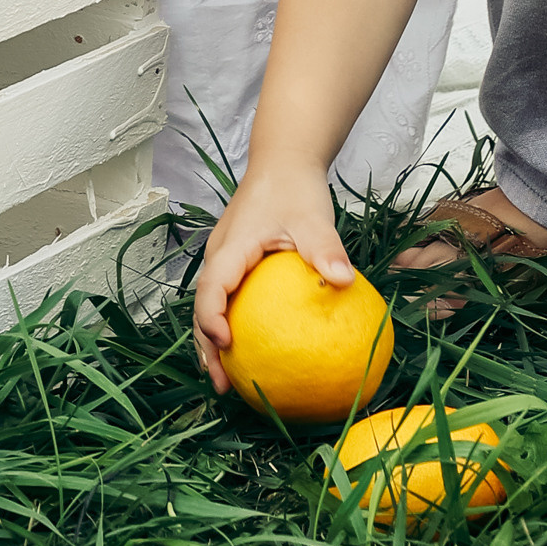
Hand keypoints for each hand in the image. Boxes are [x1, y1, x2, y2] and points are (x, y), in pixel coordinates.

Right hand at [192, 163, 352, 394]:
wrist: (284, 160)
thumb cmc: (295, 186)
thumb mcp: (312, 217)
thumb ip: (325, 249)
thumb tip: (344, 282)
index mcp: (231, 246)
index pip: (211, 288)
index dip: (211, 318)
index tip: (226, 344)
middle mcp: (220, 255)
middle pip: (202, 306)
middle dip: (207, 347)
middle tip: (224, 385)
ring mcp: (225, 258)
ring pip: (211, 305)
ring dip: (213, 341)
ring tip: (230, 379)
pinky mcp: (236, 261)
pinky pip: (226, 297)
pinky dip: (229, 324)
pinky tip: (254, 347)